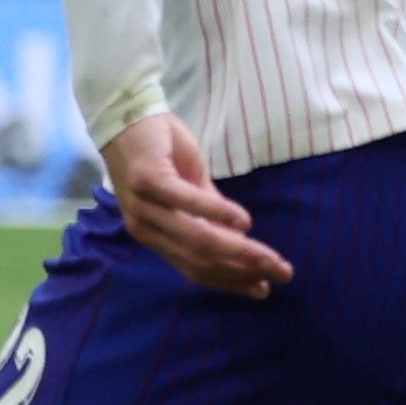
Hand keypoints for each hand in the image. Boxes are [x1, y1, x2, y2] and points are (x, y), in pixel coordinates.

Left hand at [102, 113, 292, 298]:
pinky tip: (244, 221)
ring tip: (269, 256)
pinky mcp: (148, 182)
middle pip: (200, 261)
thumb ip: (209, 215)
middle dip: (244, 271)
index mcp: (155, 234)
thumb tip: (239, 239)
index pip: (195, 269)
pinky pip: (188, 203)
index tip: (263, 290)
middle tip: (280, 274)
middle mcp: (146, 228)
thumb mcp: (189, 186)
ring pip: (197, 239)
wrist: (124, 114)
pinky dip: (218, 214)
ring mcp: (145, 207)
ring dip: (238, 251)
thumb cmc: (159, 150)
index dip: (231, 282)